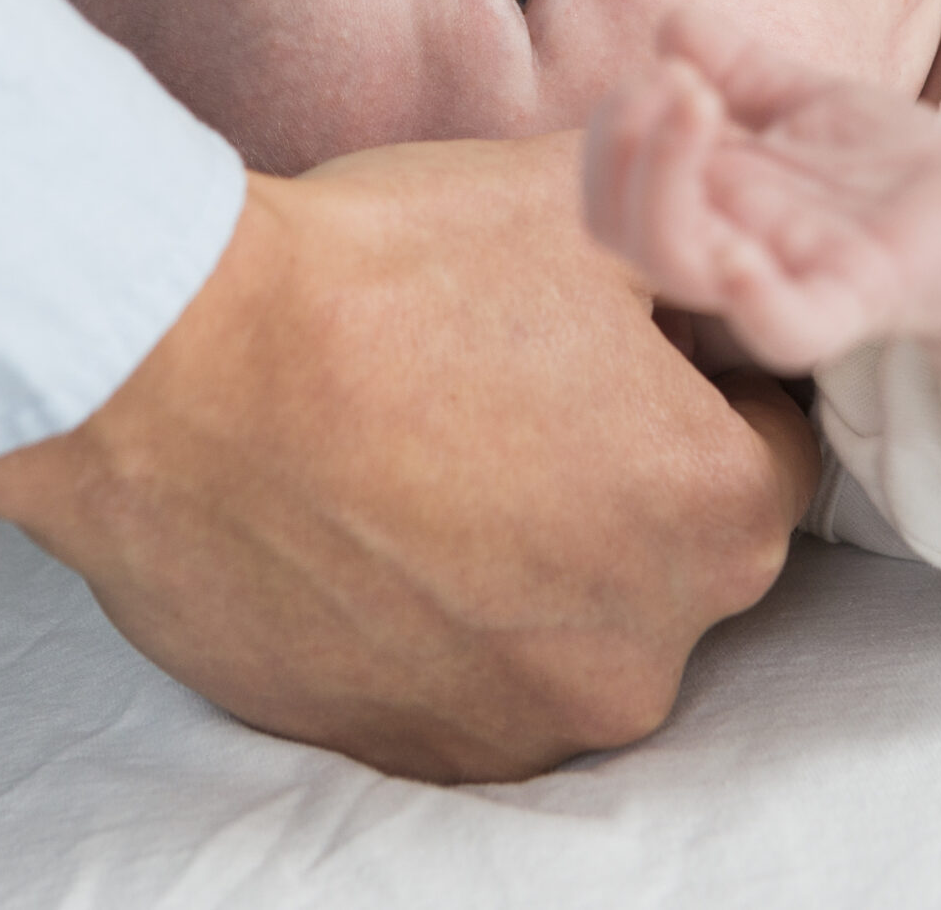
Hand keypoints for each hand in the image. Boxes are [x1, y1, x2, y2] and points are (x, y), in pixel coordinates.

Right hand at [0, 133, 819, 783]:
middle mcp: (645, 649)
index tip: (611, 342)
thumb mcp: (578, 194)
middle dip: (626, 475)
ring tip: (431, 455)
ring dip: (535, 557)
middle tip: (511, 388)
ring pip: (574, 623)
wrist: (168, 369)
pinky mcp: (408, 746)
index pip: (772, 442)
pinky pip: (469, 680)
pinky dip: (442, 619)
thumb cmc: (383, 275)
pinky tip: (375, 526)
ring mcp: (520, 716)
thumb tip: (734, 194)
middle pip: (679, 548)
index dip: (699, 378)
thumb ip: (695, 207)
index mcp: (719, 513)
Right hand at [585, 16, 940, 374]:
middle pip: (619, 227)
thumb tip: (671, 22)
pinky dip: (752, 297)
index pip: (612, 186)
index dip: (613, 129)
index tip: (667, 66)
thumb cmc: (901, 173)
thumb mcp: (812, 102)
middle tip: (678, 85)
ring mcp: (791, 275)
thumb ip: (740, 69)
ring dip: (662, 184)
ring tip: (696, 103)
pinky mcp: (859, 302)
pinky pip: (784, 327)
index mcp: (717, 200)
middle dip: (622, 146)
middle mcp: (735, 241)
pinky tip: (738, 252)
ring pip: (679, 266)